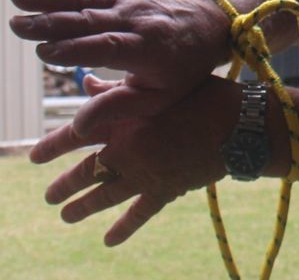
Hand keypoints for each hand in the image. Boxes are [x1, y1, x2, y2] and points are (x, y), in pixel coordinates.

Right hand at [9, 0, 231, 99]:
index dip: (75, 49)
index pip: (106, 46)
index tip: (43, 53)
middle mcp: (135, 19)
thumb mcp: (162, 97)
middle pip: (89, 19)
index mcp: (146, 48)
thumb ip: (120, 107)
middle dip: (51, 22)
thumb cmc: (183, 68)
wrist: (207, 24)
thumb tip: (78, 127)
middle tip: (16, 26)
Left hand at [31, 74, 240, 245]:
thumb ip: (121, 90)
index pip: (75, 135)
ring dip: (83, 207)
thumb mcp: (161, 87)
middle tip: (50, 196)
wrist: (238, 124)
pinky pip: (138, 214)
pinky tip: (108, 240)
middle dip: (64, 185)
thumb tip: (88, 83)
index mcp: (123, 121)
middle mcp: (127, 150)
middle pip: (85, 172)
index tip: (34, 156)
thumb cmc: (203, 95)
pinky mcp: (164, 191)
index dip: (51, 146)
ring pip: (104, 196)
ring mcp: (145, 175)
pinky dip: (123, 228)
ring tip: (66, 215)